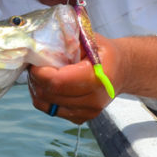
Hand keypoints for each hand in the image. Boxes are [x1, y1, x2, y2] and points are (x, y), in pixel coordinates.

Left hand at [28, 33, 156, 123]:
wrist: (122, 70)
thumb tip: (43, 40)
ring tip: (40, 75)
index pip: (58, 82)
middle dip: (35, 79)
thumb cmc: (104, 52)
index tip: (34, 62)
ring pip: (47, 105)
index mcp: (98, 78)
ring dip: (37, 89)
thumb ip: (68, 39)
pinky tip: (49, 85)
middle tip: (34, 66)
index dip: (40, 73)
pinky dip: (45, 98)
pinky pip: (52, 111)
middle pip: (49, 94)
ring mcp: (88, 112)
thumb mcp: (90, 38)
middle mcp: (94, 99)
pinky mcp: (81, 118)